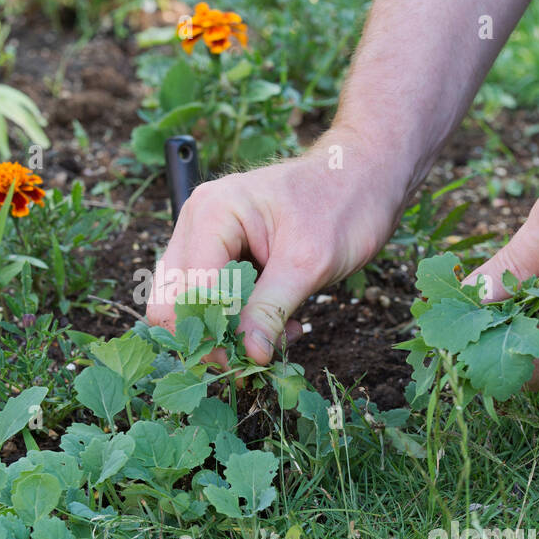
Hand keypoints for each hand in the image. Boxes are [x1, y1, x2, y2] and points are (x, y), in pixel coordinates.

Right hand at [145, 130, 407, 362]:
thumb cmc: (343, 203)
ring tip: (275, 337)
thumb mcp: (309, 263)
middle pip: (172, 299)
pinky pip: (213, 296)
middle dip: (210, 335)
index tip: (244, 363)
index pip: (187, 291)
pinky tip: (277, 324)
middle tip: (253, 358)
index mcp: (211, 215)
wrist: (366, 175)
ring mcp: (206, 236)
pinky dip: (239, 319)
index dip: (210, 334)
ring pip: (189, 302)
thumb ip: (270, 310)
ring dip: (226, 330)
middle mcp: (198, 222)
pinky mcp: (222, 251)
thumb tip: (249, 356)